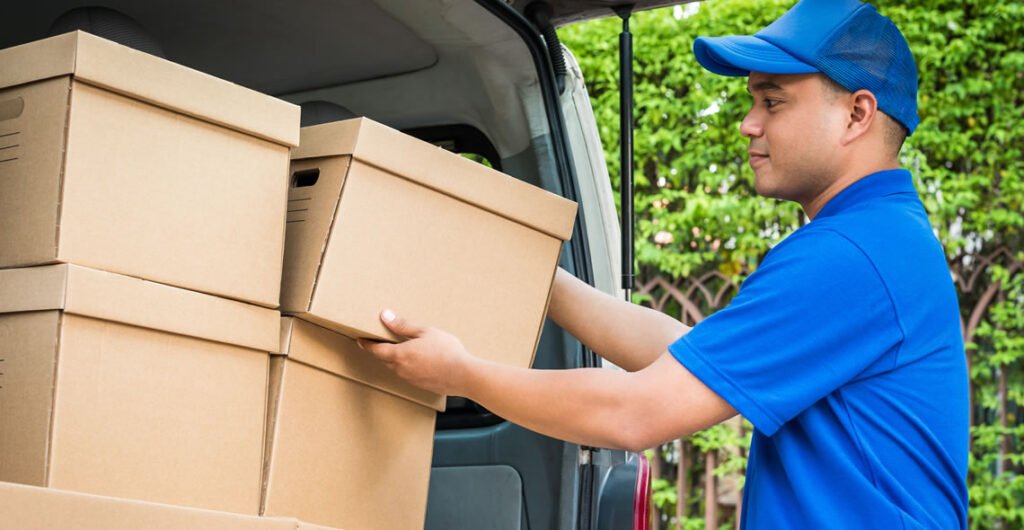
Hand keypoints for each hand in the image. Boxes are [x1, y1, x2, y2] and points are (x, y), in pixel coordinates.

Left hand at [357, 309, 475, 395]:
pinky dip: (408, 366)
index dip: (367, 344)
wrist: (463, 375)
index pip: (376, 350)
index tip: (360, 340)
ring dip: (396, 359)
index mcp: (399, 355)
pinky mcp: (420, 385)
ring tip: (403, 349)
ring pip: (397, 367)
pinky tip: (420, 360)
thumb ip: (403, 325)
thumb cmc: (446, 351)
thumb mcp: (425, 332)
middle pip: (385, 359)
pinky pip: (408, 374)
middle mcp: (401, 369)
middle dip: (382, 351)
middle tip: (380, 341)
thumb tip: (385, 316)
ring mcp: (410, 379)